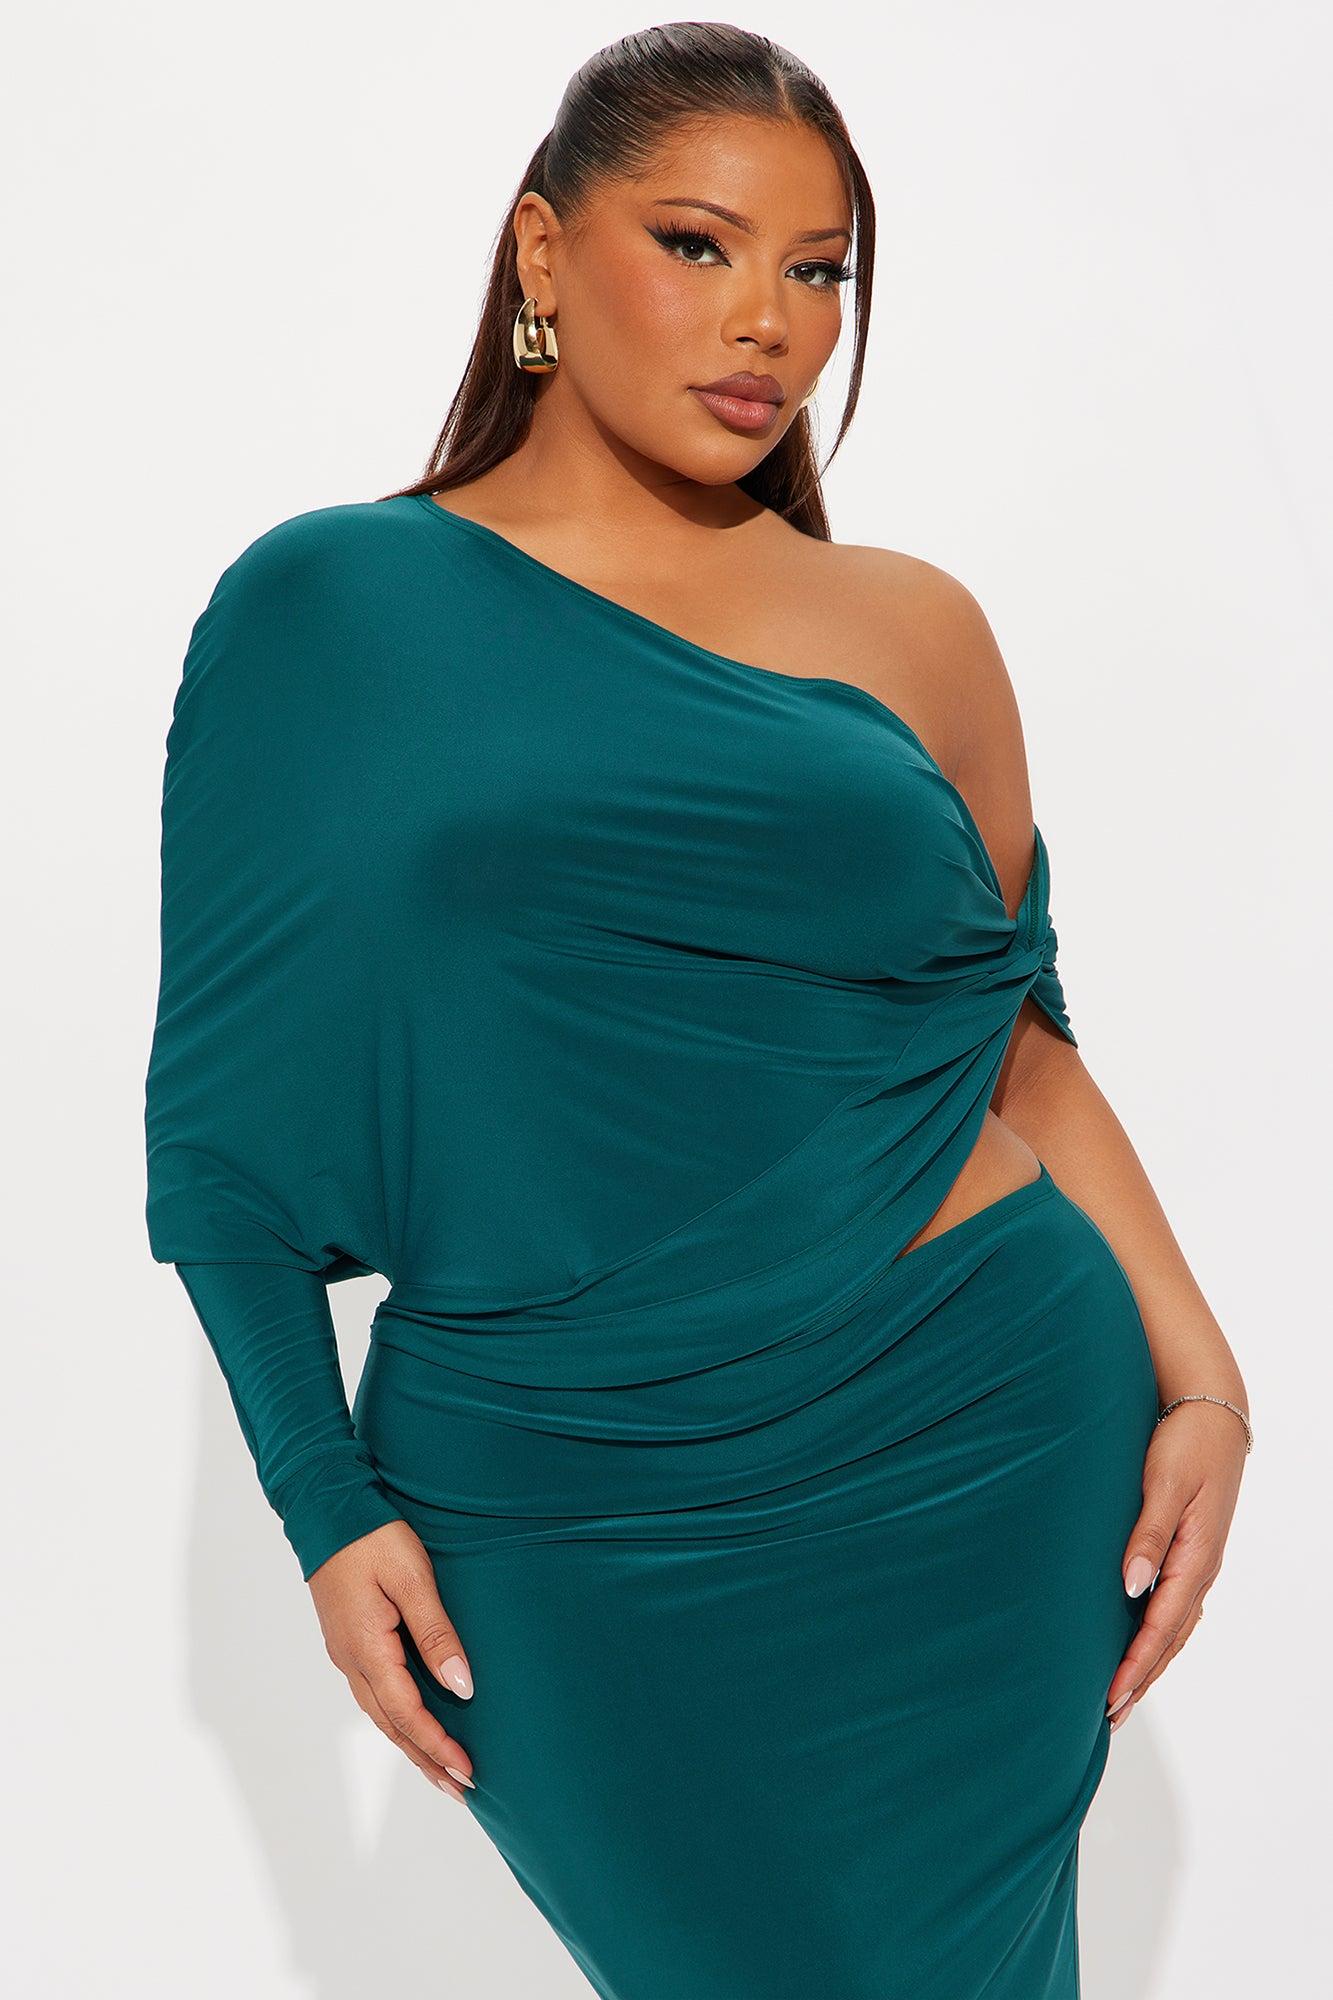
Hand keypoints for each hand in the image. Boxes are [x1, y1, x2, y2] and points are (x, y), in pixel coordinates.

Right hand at [308, 1519, 477, 1801]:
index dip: (438, 1746)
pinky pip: (374, 1694)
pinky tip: (412, 1724)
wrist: (327, 1508)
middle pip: (392, 1725)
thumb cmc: (372, 1537)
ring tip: (442, 1772)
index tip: (468, 1772)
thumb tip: (461, 1686)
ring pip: (380, 1714)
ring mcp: (346, 1652)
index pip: (407, 1714)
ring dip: (411, 1745)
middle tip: (461, 1789)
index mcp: (367, 1649)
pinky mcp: (348, 1641)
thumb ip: (436, 1633)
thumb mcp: (412, 1578)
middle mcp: (352, 1660)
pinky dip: (397, 1719)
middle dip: (426, 1759)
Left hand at [1104, 1397, 1247, 1732]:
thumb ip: (1147, 1533)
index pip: (1162, 1625)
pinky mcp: (1190, 1551)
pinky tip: (1142, 1647)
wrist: (1212, 1415)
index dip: (1136, 1664)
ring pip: (1174, 1627)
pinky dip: (1159, 1635)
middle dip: (1141, 1677)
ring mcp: (1198, 1562)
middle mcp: (1200, 1567)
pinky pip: (1176, 1607)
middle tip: (1110, 1715)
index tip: (1111, 1696)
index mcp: (1196, 1556)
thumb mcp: (1164, 1484)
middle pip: (1170, 1637)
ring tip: (1122, 1695)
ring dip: (1150, 1663)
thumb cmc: (1185, 1444)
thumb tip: (1131, 1586)